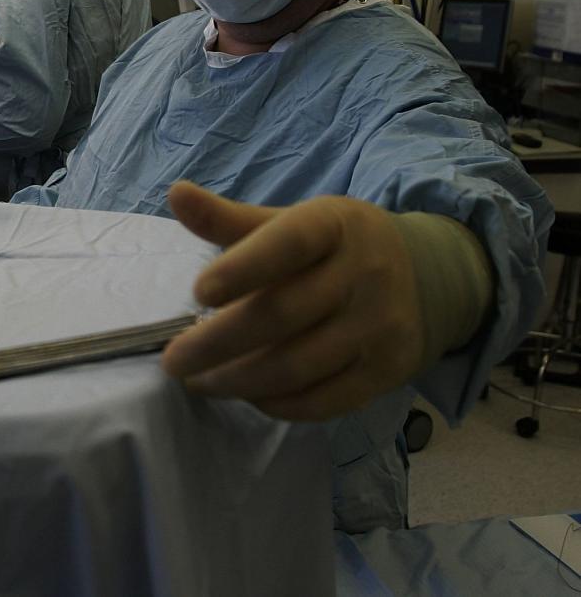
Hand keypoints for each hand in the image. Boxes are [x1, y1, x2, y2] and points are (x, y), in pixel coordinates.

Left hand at [160, 180, 424, 421]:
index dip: (243, 268)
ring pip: (298, 366)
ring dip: (238, 381)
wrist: (426, 275)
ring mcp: (379, 325)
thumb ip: (230, 218)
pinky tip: (245, 396)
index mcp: (333, 226)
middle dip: (218, 343)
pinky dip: (277, 404)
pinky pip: (325, 399)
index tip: (197, 292)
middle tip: (172, 361)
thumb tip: (176, 193)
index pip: (288, 244)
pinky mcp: (387, 370)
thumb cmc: (332, 246)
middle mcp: (363, 273)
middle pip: (281, 316)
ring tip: (198, 382)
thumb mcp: (290, 222)